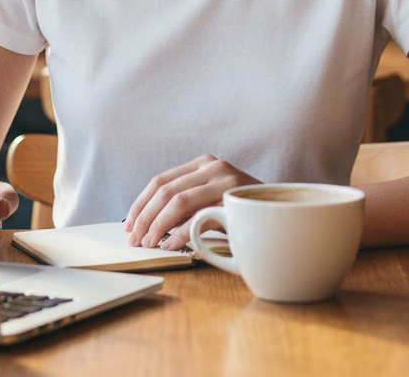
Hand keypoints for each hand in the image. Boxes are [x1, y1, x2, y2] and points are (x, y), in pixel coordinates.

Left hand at [124, 154, 259, 250]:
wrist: (280, 209)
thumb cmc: (241, 208)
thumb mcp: (212, 196)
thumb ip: (187, 200)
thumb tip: (147, 222)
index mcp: (203, 163)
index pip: (160, 180)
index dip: (140, 204)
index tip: (128, 224)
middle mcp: (213, 167)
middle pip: (164, 191)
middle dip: (144, 218)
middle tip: (134, 240)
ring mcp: (224, 182)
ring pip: (177, 202)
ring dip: (157, 227)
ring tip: (149, 244)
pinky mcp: (233, 201)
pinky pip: (198, 218)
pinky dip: (179, 234)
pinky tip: (170, 245)